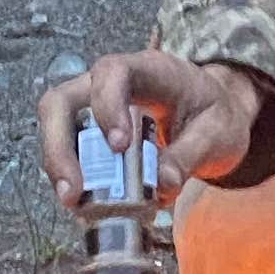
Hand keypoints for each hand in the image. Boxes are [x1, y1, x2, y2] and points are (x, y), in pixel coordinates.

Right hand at [39, 49, 263, 202]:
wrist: (217, 116)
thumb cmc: (217, 114)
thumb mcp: (219, 132)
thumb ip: (191, 154)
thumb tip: (161, 185)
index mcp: (149, 69)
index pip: (112, 72)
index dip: (106, 106)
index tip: (119, 147)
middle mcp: (111, 83)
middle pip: (62, 101)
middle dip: (59, 148)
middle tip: (73, 191)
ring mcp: (95, 106)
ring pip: (55, 127)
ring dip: (60, 167)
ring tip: (77, 204)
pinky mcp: (91, 132)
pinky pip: (68, 151)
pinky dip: (73, 177)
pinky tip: (86, 203)